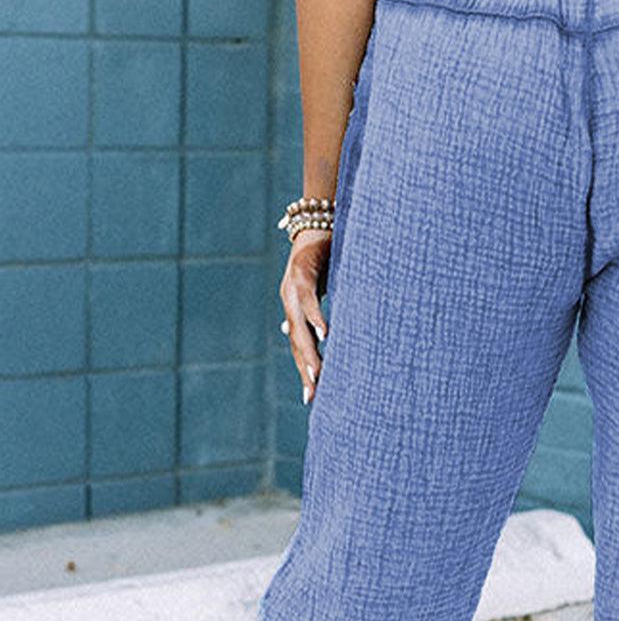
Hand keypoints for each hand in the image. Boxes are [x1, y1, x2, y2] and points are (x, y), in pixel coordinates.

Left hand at [279, 231, 330, 404]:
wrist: (316, 222)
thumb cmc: (323, 257)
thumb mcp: (321, 288)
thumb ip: (319, 311)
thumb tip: (320, 334)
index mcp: (295, 309)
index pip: (299, 346)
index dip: (304, 370)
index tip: (311, 397)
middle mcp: (290, 302)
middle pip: (297, 343)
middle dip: (305, 370)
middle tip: (312, 395)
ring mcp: (293, 289)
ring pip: (300, 327)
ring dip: (309, 352)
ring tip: (318, 375)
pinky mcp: (302, 274)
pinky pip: (309, 301)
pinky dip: (317, 318)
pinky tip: (325, 335)